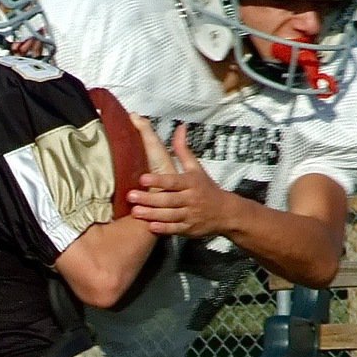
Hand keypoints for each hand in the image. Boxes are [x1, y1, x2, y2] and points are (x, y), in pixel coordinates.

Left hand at [126, 123, 227, 237]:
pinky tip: (150, 226)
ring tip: (134, 211)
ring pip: (169, 215)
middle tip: (130, 196)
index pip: (173, 181)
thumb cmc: (206, 188)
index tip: (142, 178)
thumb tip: (180, 127)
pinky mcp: (188, 229)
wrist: (225, 212)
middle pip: (168, 199)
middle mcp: (190, 199)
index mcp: (191, 183)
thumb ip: (183, 150)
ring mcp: (190, 215)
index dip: (158, 180)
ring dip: (152, 214)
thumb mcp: (196, 168)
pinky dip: (163, 228)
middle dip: (149, 198)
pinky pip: (175, 229)